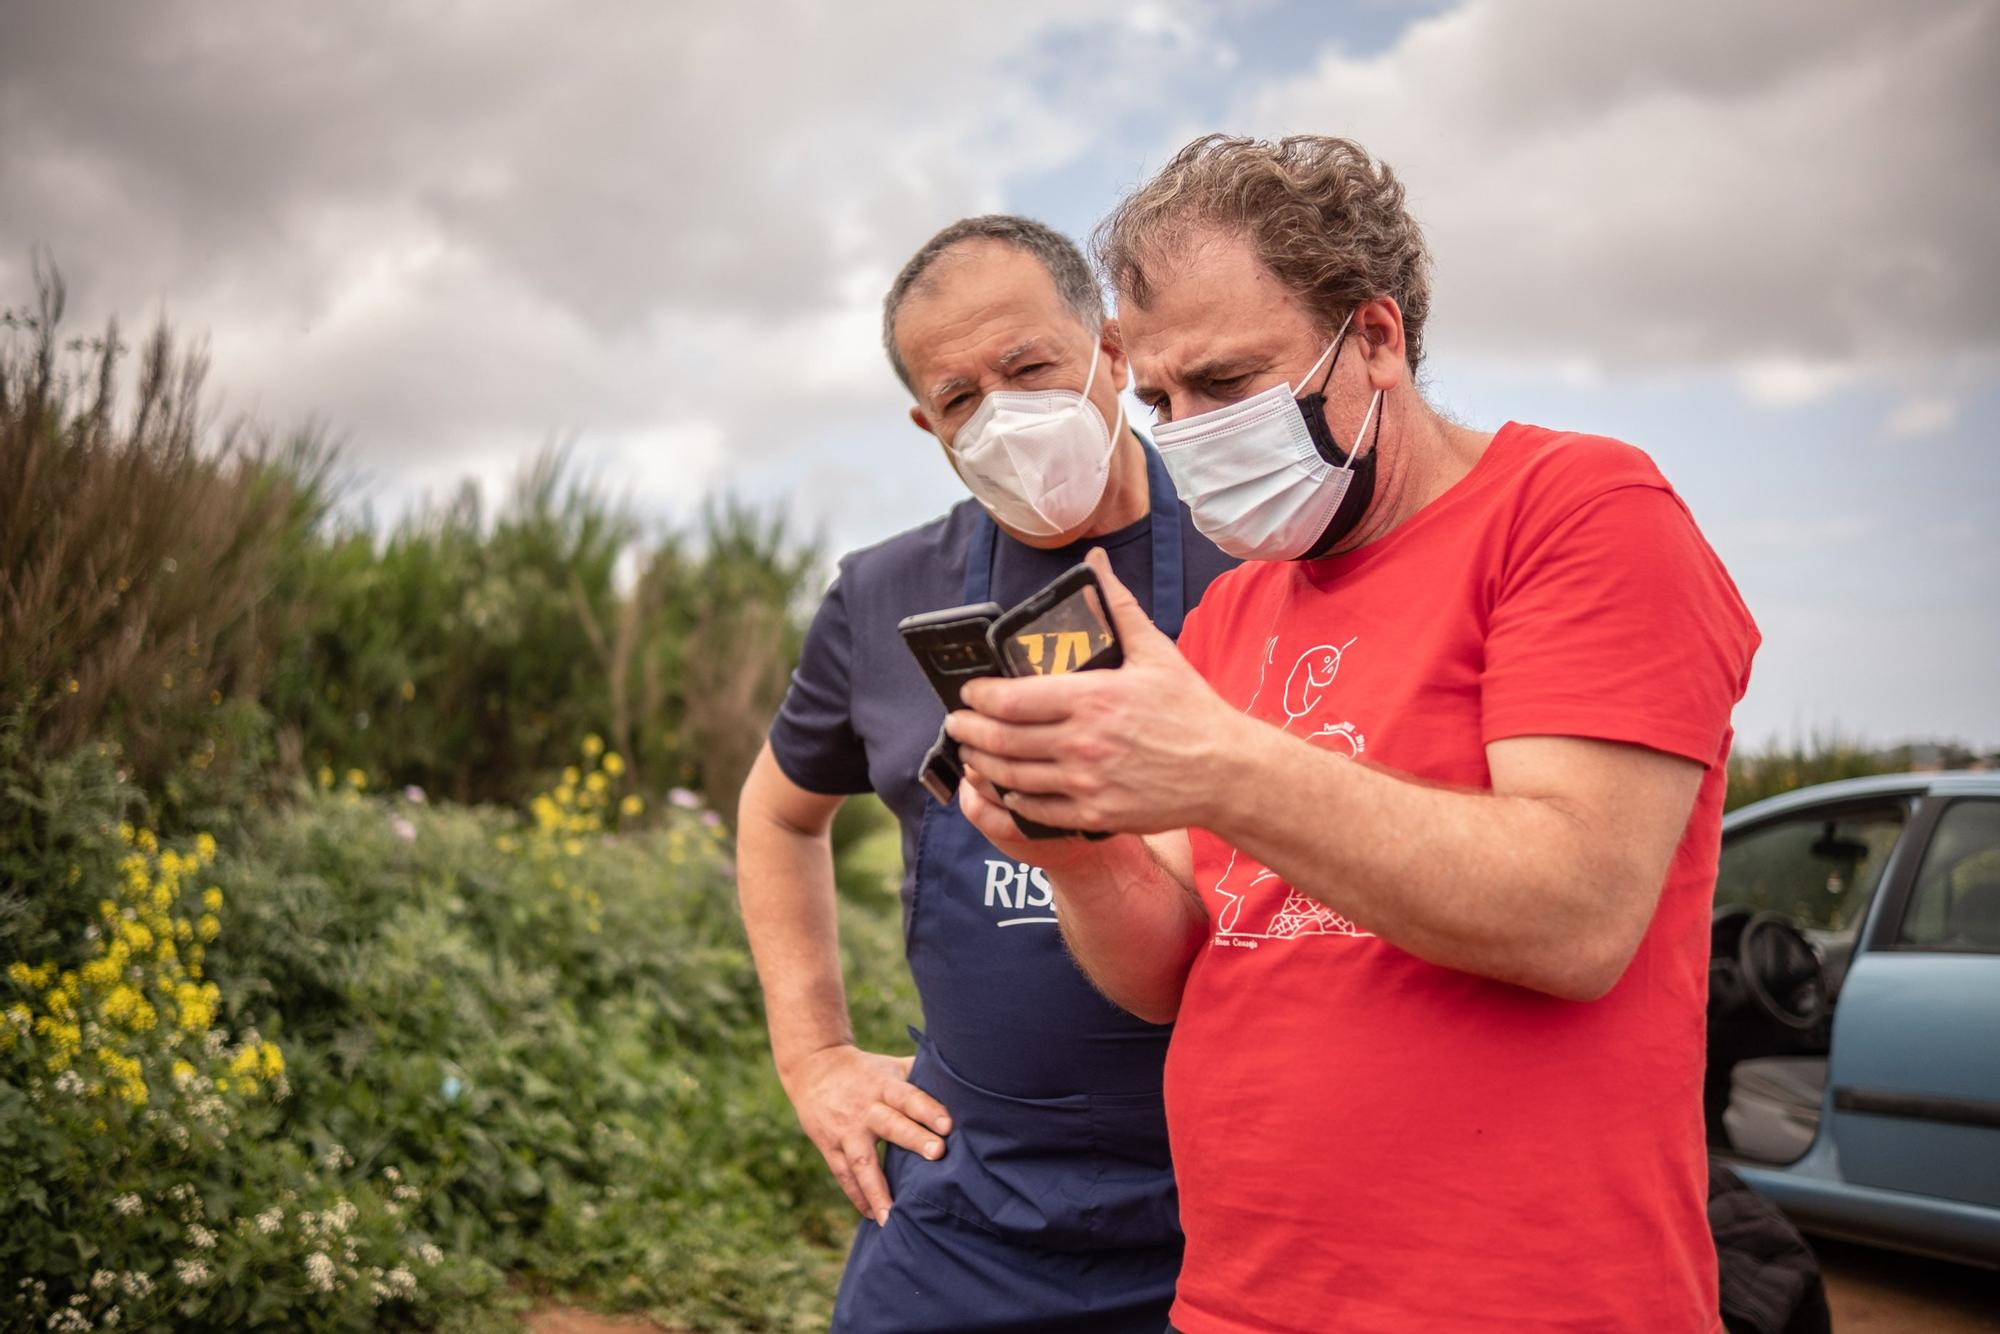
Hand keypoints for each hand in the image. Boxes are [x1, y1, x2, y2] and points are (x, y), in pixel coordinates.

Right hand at [782, 1043, 952, 1224]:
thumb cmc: (868, 1071)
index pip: (909, 1097)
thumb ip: (922, 1076)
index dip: (928, 1109)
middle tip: (937, 1154)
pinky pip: (844, 1176)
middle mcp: (865, 1108)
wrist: (814, 1068)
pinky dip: (859, 1197)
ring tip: (893, 1218)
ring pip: (862, 1161)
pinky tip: (874, 1216)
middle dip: (914, 1140)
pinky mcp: (829, 1147)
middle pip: (890, 1125)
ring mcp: (845, 1130)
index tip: (949, 1125)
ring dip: (878, 1190)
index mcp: (885, 1086)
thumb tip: (965, 1082)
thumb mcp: (892, 1066)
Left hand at [950, 547, 1245, 835]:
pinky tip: (1006, 786)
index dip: (978, 697)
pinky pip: (1036, 809)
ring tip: (972, 751)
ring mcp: (1085, 782)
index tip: (969, 692)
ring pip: (1011, 776)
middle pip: (1001, 739)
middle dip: (968, 730)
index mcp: (1091, 698)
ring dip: (982, 763)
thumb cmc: (1190, 710)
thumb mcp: (1156, 651)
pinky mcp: (1094, 813)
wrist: (1225, 770)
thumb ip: (1118, 606)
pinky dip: (1012, 797)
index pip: (1010, 699)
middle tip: (957, 723)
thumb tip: (1097, 561)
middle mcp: (1081, 743)